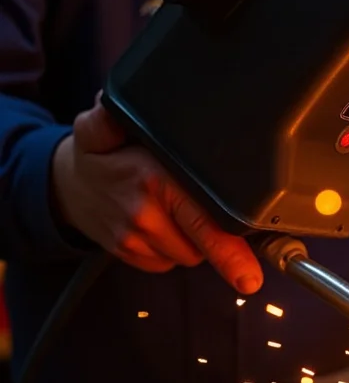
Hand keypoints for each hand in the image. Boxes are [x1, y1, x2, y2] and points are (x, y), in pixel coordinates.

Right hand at [50, 93, 262, 293]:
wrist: (64, 187)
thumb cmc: (101, 156)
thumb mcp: (104, 127)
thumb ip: (112, 115)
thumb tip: (109, 105)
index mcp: (155, 181)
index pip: (202, 222)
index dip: (230, 251)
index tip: (250, 276)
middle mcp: (147, 216)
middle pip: (205, 242)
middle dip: (214, 229)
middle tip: (199, 200)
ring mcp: (136, 241)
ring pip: (190, 254)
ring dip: (192, 237)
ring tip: (173, 206)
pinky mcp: (131, 256)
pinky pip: (169, 261)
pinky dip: (172, 247)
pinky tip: (161, 221)